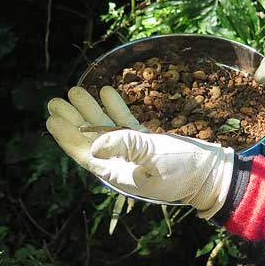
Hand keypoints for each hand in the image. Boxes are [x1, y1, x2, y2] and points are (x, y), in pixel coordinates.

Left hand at [46, 86, 233, 218]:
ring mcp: (135, 152)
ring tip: (77, 90)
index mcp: (118, 172)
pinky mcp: (149, 144)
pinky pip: (125, 124)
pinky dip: (116, 109)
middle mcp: (122, 163)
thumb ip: (125, 147)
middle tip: (56, 100)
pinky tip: (108, 91)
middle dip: (73, 119)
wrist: (213, 175)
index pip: (85, 153)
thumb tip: (94, 144)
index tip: (51, 119)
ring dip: (92, 110)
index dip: (67, 136)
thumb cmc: (184, 170)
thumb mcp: (153, 158)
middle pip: (90, 138)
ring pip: (106, 128)